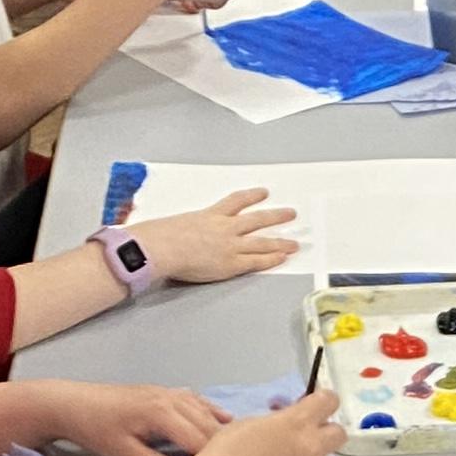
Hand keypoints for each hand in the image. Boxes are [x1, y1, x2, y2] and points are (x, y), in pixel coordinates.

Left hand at [45, 382, 230, 455]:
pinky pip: (196, 400)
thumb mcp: (125, 453)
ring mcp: (169, 393)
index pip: (200, 441)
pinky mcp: (164, 392)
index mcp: (163, 414)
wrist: (73, 403)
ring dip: (221, 430)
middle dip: (224, 447)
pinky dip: (212, 411)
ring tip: (238, 453)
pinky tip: (226, 420)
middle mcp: (172, 399)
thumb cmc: (96, 430)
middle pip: (208, 426)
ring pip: (206, 411)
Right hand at [134, 189, 299, 288]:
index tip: (262, 192)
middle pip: (257, 219)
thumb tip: (179, 230)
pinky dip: (271, 259)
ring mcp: (230, 245)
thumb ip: (184, 227)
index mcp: (210, 215)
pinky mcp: (231, 263)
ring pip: (262, 240)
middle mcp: (225, 227)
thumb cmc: (161, 236)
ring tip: (294, 242)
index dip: (251, 196)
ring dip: (281, 241)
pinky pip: (256, 260)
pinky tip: (282, 257)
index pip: (236, 201)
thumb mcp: (175, 223)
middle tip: (290, 214)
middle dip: (276, 216)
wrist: (162, 248)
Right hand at [205, 386, 342, 455]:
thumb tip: (287, 423)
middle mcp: (311, 448)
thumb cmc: (226, 451)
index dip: (323, 401)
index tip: (313, 405)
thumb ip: (279, 421)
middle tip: (306, 437)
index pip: (328, 401)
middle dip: (326, 432)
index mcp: (297, 422)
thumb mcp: (252, 423)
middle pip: (339, 434)